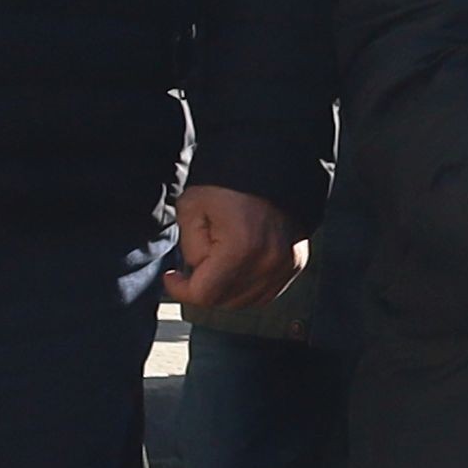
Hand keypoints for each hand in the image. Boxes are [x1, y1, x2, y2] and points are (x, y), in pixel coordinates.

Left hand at [167, 183, 299, 315]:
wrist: (269, 166)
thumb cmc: (228, 183)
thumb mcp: (191, 209)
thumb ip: (189, 250)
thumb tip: (196, 272)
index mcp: (243, 248)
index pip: (205, 294)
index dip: (181, 289)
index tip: (172, 276)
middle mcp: (269, 262)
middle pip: (225, 301)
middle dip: (204, 287)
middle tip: (194, 266)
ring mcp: (286, 264)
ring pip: (245, 301)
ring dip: (225, 289)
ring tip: (216, 264)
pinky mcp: (295, 263)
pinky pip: (265, 292)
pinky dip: (247, 286)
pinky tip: (236, 268)